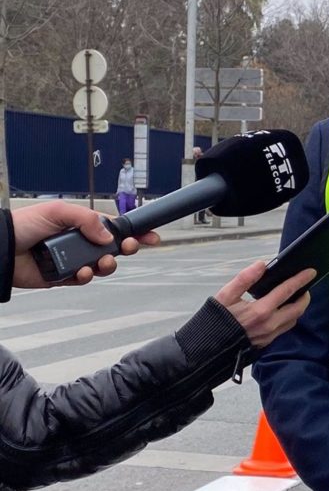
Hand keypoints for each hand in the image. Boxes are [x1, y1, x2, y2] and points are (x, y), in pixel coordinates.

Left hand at [11, 202, 158, 288]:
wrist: (2, 249)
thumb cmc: (23, 225)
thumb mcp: (58, 211)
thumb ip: (86, 220)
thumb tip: (107, 236)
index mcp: (82, 224)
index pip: (114, 227)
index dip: (134, 233)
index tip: (150, 236)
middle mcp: (81, 242)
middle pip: (114, 248)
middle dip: (126, 248)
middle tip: (128, 247)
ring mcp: (74, 260)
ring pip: (103, 266)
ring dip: (108, 265)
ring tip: (103, 263)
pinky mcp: (65, 277)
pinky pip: (84, 279)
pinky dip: (87, 276)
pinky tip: (82, 272)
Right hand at [214, 262, 314, 347]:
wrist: (206, 348)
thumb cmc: (215, 320)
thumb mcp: (225, 295)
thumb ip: (245, 278)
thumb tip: (261, 264)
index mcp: (260, 311)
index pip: (287, 291)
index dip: (300, 279)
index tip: (310, 271)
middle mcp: (269, 325)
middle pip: (298, 308)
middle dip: (305, 295)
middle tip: (305, 285)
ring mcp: (269, 336)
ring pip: (293, 320)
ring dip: (298, 307)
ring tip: (294, 296)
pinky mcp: (267, 343)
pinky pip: (284, 328)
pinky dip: (288, 317)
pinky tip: (282, 309)